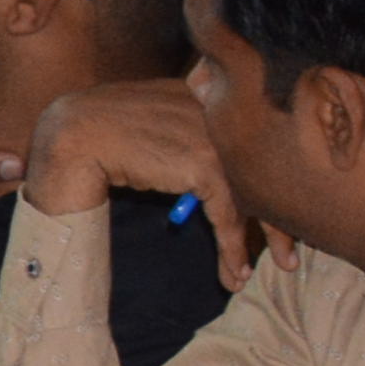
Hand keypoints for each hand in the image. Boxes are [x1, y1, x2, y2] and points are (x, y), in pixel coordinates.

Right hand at [21, 81, 261, 291]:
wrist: (71, 134)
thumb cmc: (103, 130)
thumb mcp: (153, 116)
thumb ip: (184, 123)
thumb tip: (209, 161)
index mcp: (208, 94)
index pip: (255, 138)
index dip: (272, 177)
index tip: (281, 208)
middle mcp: (220, 111)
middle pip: (269, 166)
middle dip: (285, 214)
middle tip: (293, 248)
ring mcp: (215, 136)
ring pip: (258, 193)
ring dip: (268, 240)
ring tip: (281, 267)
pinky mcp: (204, 163)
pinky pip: (229, 215)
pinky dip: (233, 248)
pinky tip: (235, 272)